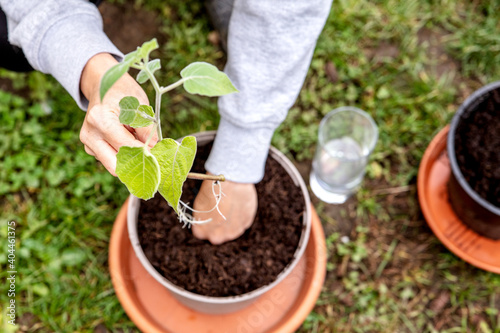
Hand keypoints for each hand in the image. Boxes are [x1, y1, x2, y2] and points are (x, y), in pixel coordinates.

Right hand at [79, 53, 157, 175]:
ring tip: (140, 144)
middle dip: (136, 165)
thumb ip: (147, 129)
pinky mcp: (91, 149)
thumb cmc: (124, 93)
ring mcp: (88, 143)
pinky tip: (129, 142)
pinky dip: (124, 156)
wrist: (104, 86)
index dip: (145, 153)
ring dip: (130, 160)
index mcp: (100, 120)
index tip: (160, 156)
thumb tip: (155, 150)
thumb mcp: (140, 105)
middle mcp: (90, 134)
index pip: (126, 146)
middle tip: (154, 161)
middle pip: (115, 164)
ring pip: (113, 165)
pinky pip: (111, 160)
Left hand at [192, 176, 257, 244]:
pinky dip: (240, 216)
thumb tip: (205, 219)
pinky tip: (238, 205)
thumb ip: (201, 217)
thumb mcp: (199, 204)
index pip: (201, 233)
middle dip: (217, 226)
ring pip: (231, 231)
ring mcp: (233, 232)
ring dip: (230, 222)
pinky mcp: (246, 224)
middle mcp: (217, 237)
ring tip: (230, 207)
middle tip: (219, 211)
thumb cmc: (213, 190)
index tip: (207, 215)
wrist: (231, 181)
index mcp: (202, 232)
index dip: (204, 224)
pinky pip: (242, 223)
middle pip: (216, 235)